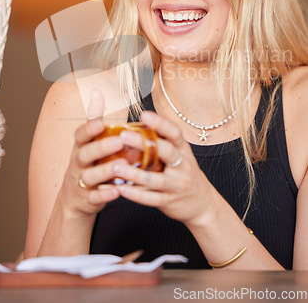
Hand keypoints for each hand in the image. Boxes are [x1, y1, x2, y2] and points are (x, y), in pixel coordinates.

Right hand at [60, 89, 125, 217]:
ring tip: (121, 167)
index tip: (101, 123)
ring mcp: (81, 182)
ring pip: (90, 176)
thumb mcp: (87, 141)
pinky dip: (105, 195)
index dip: (89, 128)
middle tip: (119, 142)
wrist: (74, 199)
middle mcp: (78, 163)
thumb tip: (97, 91)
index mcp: (81, 146)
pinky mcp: (87, 199)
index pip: (81, 135)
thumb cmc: (87, 163)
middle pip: (86, 154)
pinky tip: (117, 191)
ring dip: (105, 171)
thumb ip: (93, 118)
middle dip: (101, 148)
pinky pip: (95, 197)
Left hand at [114, 110, 211, 227]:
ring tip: (115, 166)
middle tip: (123, 136)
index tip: (144, 114)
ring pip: (155, 179)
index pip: (175, 133)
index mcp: (183, 150)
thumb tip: (136, 126)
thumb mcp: (180, 156)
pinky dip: (136, 194)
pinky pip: (151, 198)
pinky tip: (121, 189)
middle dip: (143, 143)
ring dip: (134, 173)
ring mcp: (177, 184)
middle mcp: (183, 165)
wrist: (203, 204)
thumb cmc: (184, 174)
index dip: (160, 123)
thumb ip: (163, 143)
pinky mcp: (170, 201)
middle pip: (166, 152)